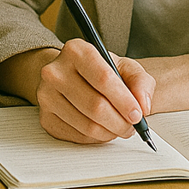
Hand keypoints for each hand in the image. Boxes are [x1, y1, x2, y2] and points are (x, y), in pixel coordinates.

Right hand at [35, 39, 154, 143]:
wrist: (69, 76)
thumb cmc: (99, 71)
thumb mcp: (124, 67)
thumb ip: (140, 81)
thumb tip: (143, 105)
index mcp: (76, 50)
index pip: (103, 78)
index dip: (124, 100)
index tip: (138, 114)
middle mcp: (55, 71)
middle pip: (96, 106)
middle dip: (120, 122)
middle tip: (131, 126)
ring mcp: (46, 95)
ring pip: (88, 125)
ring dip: (110, 132)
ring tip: (118, 126)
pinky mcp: (45, 117)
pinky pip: (78, 137)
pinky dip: (96, 138)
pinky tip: (101, 127)